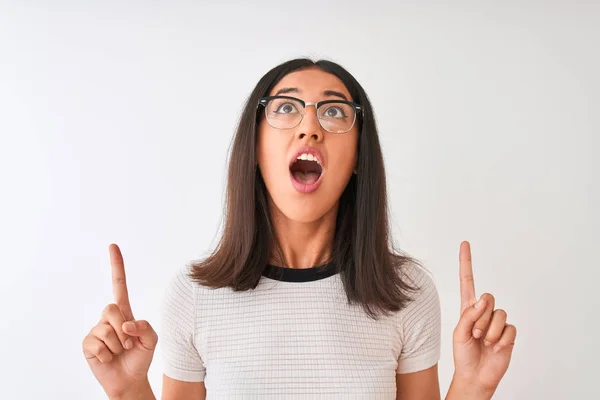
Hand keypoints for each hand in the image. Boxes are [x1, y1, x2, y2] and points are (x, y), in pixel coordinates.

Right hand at [82, 244, 157, 397]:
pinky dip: (107, 354)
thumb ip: (145, 327)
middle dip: (123, 328)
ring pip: (106, 329)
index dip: (116, 266)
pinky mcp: (87, 344)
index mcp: (124, 312)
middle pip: (111, 308)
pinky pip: (97, 344)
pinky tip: (108, 358)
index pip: (119, 285)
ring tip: (119, 352)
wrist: (129, 380)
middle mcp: (108, 318)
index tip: (113, 246)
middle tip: (128, 343)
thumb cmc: (140, 357)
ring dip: (118, 345)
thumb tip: (126, 324)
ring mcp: (96, 330)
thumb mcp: (151, 340)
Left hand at [452, 241, 516, 393]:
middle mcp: (484, 311)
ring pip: (499, 314)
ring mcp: (497, 322)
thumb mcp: (459, 334)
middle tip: (476, 334)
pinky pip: (509, 328)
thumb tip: (482, 301)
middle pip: (488, 297)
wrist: (476, 375)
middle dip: (481, 317)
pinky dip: (501, 339)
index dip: (466, 262)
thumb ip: (468, 316)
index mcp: (468, 308)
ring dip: (489, 331)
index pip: (467, 280)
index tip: (464, 243)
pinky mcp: (509, 333)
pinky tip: (496, 347)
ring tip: (484, 342)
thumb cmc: (463, 354)